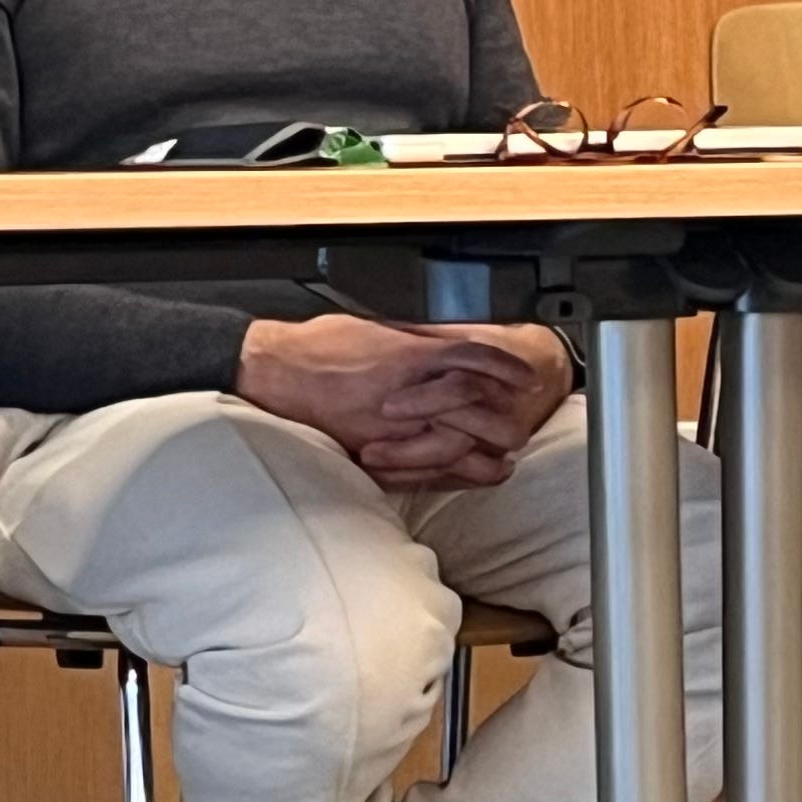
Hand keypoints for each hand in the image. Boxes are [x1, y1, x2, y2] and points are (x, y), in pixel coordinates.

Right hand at [235, 316, 547, 480]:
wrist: (274, 373)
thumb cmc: (320, 348)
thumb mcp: (377, 328)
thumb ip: (421, 337)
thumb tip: (460, 339)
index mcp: (407, 354)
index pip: (473, 359)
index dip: (506, 368)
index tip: (527, 377)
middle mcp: (405, 391)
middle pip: (474, 406)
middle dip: (504, 416)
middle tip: (523, 420)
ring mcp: (391, 427)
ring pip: (456, 442)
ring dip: (488, 450)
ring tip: (508, 454)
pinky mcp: (375, 452)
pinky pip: (425, 468)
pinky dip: (456, 473)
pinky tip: (476, 474)